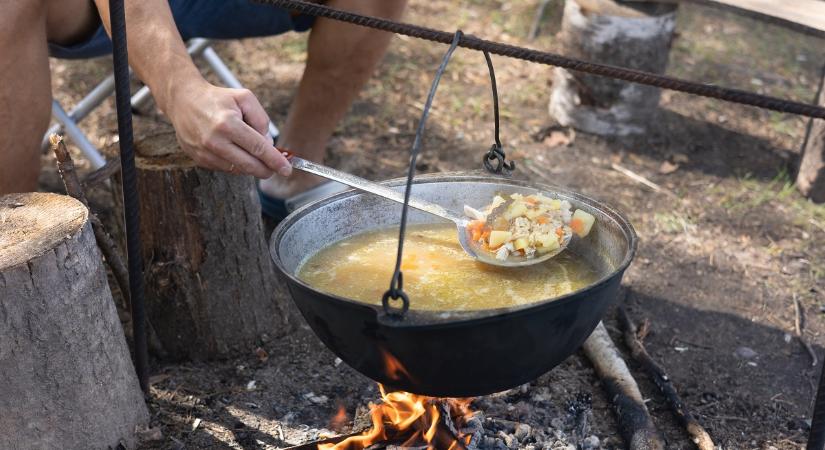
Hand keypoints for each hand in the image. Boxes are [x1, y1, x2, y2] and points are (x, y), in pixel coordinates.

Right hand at [164, 78, 291, 177]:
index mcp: (228, 124)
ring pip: (238, 170)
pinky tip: (237, 152)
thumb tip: (268, 145)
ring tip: (255, 155)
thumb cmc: (218, 99)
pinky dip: (237, 164)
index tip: (287, 169)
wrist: (183, 100)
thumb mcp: (245, 98)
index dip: (275, 161)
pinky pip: (226, 169)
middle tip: (277, 168)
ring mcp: (205, 153)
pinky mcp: (199, 160)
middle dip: (267, 170)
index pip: (258, 148)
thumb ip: (261, 120)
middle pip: (250, 165)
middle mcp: (215, 141)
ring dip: (252, 166)